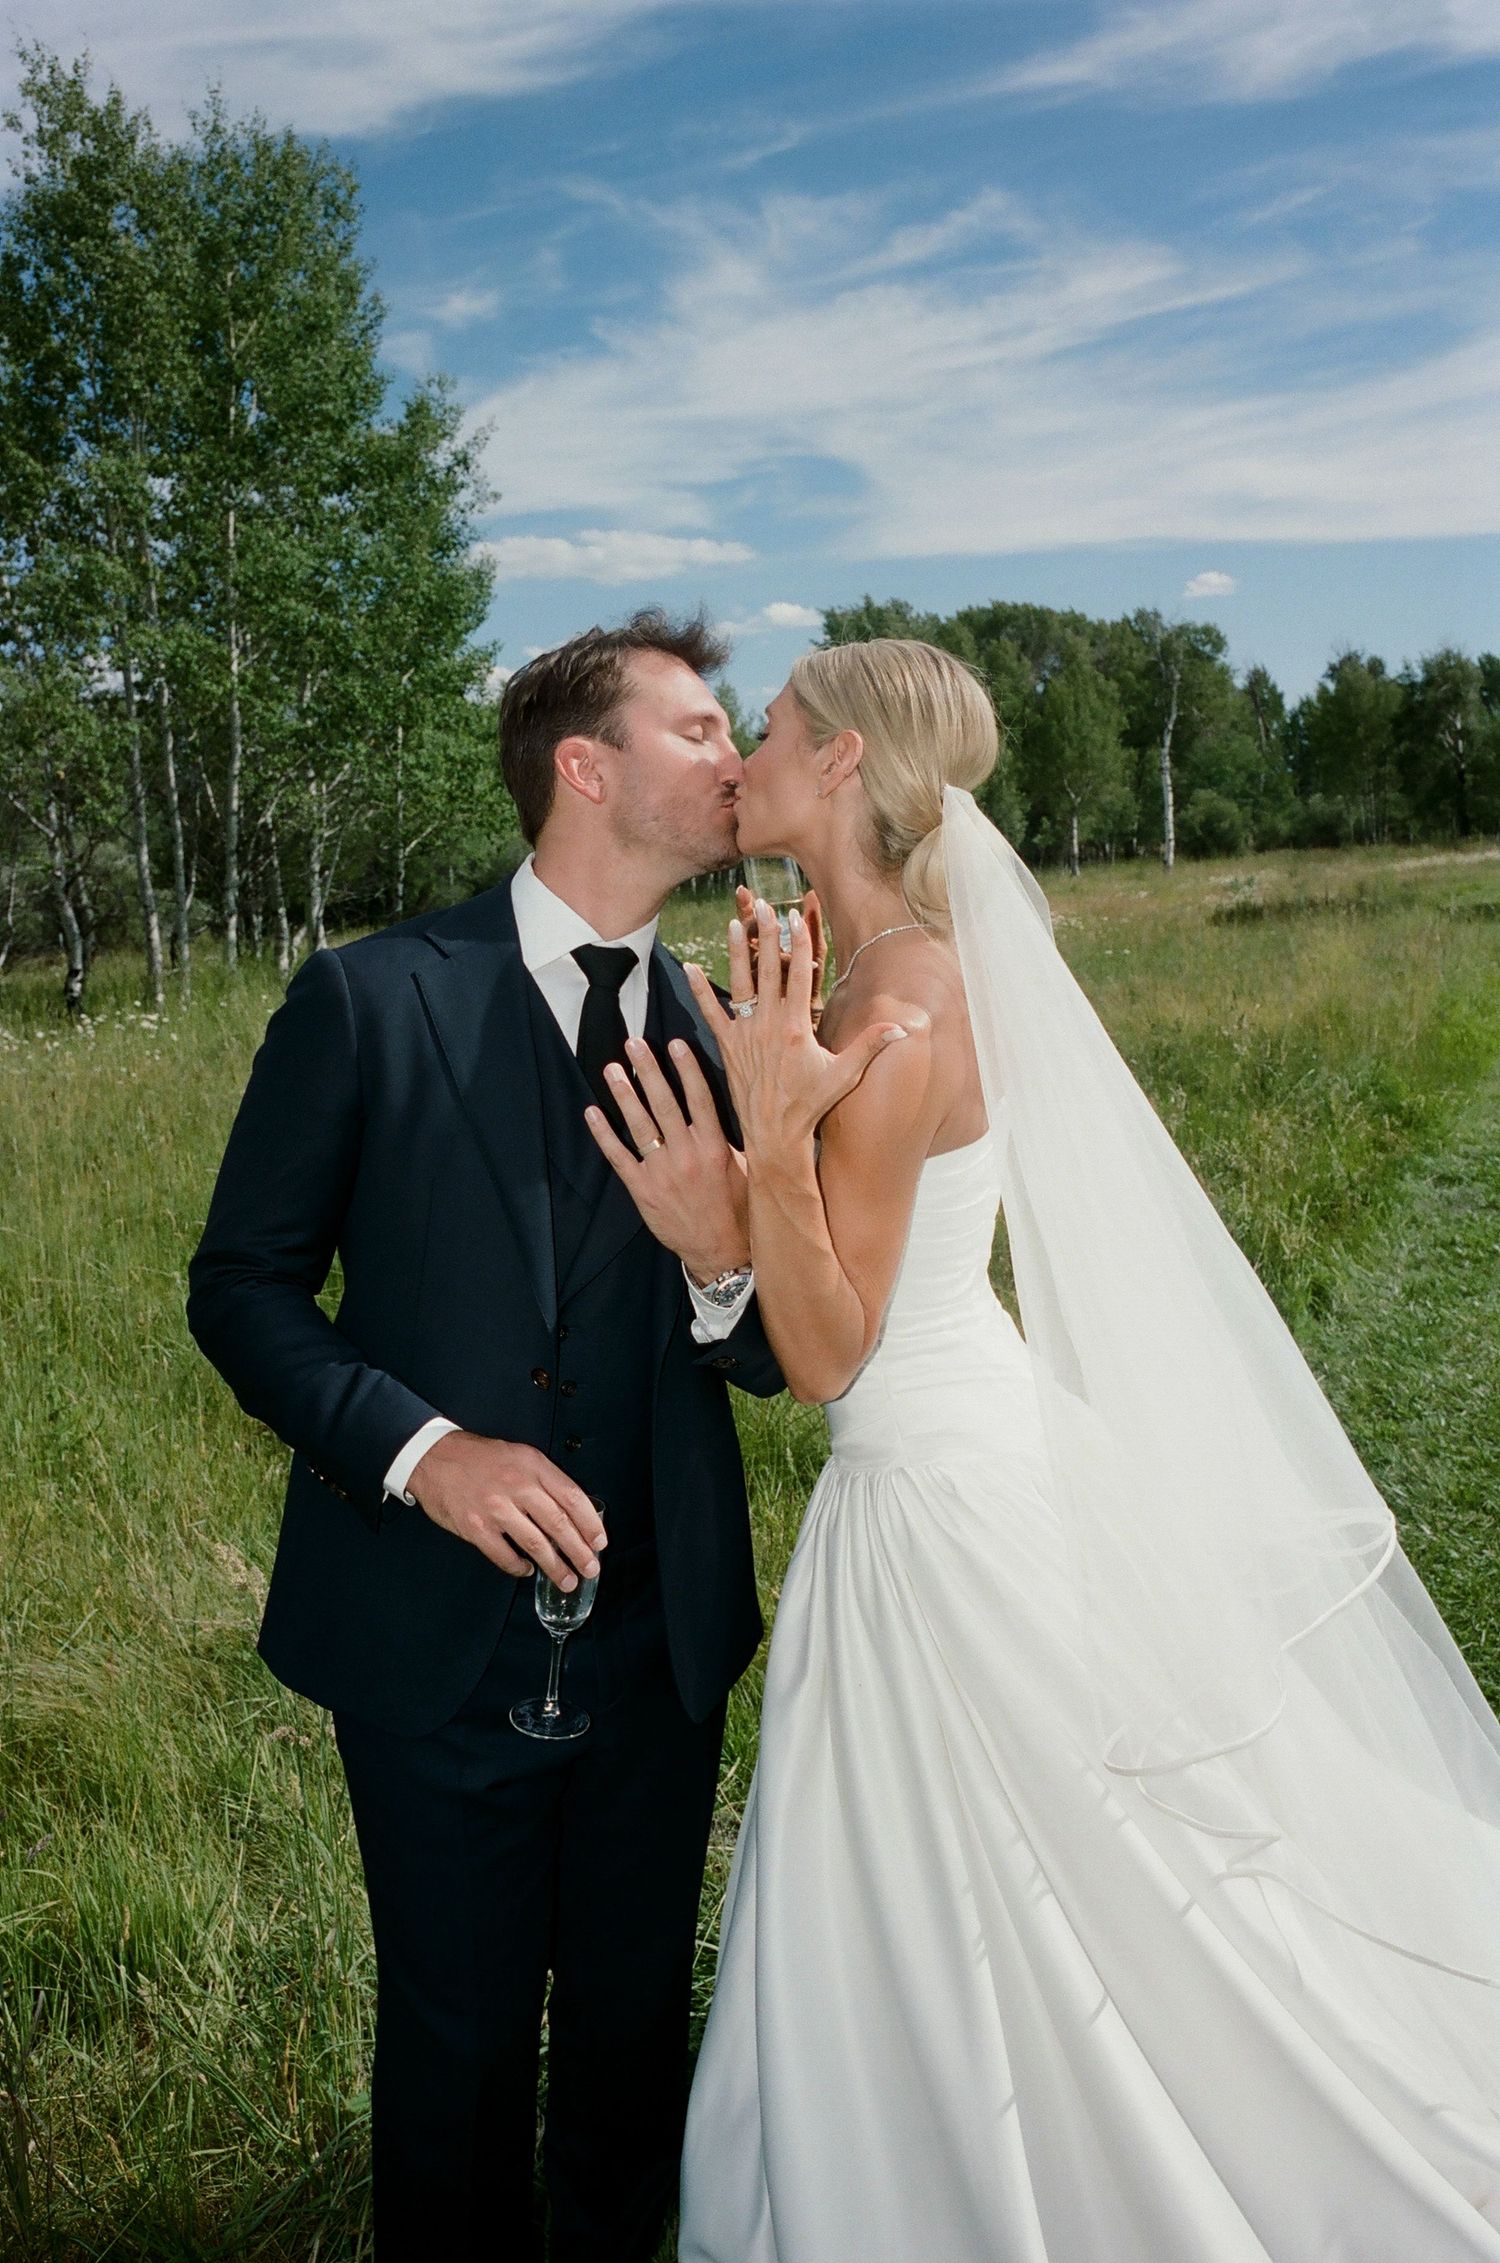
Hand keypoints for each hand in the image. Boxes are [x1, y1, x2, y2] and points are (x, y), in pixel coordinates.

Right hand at [409, 1431, 606, 1590]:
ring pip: (535, 1543)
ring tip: (567, 1580)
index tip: (600, 1541)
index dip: (590, 1523)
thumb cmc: (479, 1458)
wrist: (433, 1457)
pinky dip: (518, 1567)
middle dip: (579, 1551)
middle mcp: (517, 1485)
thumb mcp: (519, 1455)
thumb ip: (544, 1480)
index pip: (572, 1497)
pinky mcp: (475, 1527)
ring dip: (554, 1566)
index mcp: (532, 1466)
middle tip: (590, 1568)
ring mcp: (495, 1508)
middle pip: (558, 1524)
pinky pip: (504, 1555)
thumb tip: (571, 1512)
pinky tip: (527, 1571)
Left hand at [583, 1036, 750, 1280]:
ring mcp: (662, 1171)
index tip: (674, 1043)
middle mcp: (687, 1154)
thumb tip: (721, 1111)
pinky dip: (604, 1135)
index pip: (699, 1099)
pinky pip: (619, 1157)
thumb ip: (728, 1140)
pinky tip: (592, 1113)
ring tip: (612, 1069)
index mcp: (714, 1147)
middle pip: (664, 1103)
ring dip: (624, 1094)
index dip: (687, 1069)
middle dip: (648, 1070)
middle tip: (634, 1044)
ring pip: (640, 1125)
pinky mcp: (643, 1190)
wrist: (721, 1251)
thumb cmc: (736, 1209)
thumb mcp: (744, 1170)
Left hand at [684, 898, 908, 1154]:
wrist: (774, 1132)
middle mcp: (768, 1026)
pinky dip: (699, 990)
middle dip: (766, 936)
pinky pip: (710, 1013)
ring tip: (733, 923)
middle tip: (762, 905)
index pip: (799, 976)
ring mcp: (745, 1034)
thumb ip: (870, 1046)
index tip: (795, 917)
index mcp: (797, 1028)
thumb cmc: (811, 1104)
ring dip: (736, 952)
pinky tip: (689, 967)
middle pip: (768, 971)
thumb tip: (904, 1027)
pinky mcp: (727, 1046)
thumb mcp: (844, 1075)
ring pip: (740, 984)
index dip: (797, 944)